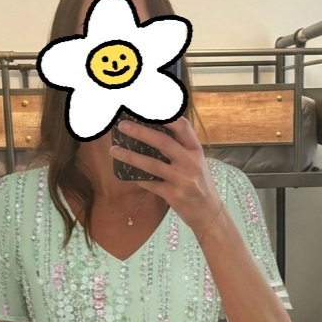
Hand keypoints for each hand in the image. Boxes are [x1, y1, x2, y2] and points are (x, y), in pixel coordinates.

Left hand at [109, 116, 221, 236]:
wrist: (208, 213)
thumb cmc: (200, 185)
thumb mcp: (197, 163)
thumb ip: (181, 149)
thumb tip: (152, 134)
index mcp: (196, 151)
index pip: (182, 127)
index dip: (166, 116)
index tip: (148, 108)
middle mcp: (190, 162)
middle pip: (162, 142)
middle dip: (140, 132)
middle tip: (122, 126)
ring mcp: (181, 179)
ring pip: (151, 164)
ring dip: (130, 156)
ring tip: (114, 150)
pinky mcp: (173, 195)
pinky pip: (150, 184)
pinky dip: (137, 178)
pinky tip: (126, 174)